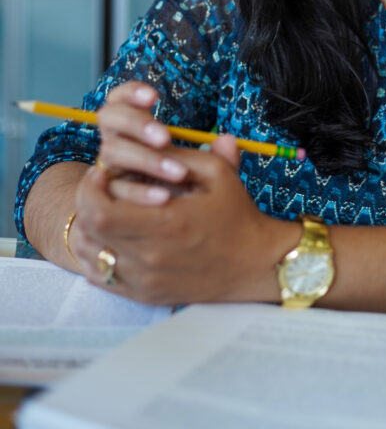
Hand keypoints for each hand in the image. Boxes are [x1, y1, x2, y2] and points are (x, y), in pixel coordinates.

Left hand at [68, 82, 295, 304]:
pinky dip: (95, 256)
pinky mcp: (144, 295)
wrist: (255, 264)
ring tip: (105, 210)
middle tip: (101, 188)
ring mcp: (145, 280)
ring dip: (88, 229)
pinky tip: (110, 238)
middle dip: (87, 203)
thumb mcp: (218, 174)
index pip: (99, 210)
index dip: (91, 188)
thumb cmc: (237, 217)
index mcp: (166, 223)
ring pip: (89, 256)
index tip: (103, 173)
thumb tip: (152, 132)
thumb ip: (182, 152)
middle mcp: (150, 256)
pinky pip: (100, 279)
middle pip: (88, 232)